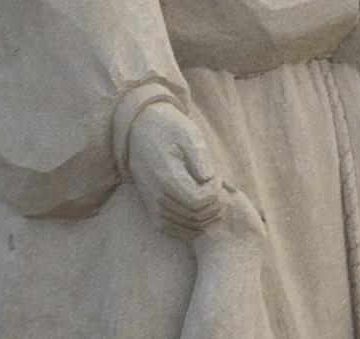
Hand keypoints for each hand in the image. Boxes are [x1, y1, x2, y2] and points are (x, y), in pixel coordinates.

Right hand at [128, 104, 221, 237]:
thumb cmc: (167, 130)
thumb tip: (211, 181)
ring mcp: (154, 207)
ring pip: (188, 227)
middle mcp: (158, 197)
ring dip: (206, 217)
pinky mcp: (153, 211)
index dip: (215, 193)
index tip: (218, 177)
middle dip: (215, 206)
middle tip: (220, 190)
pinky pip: (175, 230)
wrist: (139, 131)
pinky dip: (192, 226)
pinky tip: (201, 209)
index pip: (199, 201)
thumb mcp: (188, 135)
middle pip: (196, 217)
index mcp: (167, 177)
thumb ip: (201, 159)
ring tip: (212, 197)